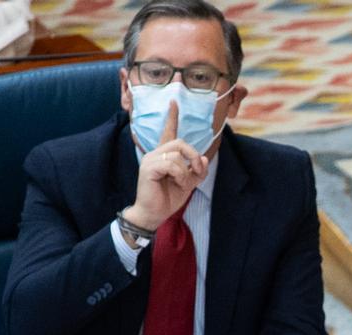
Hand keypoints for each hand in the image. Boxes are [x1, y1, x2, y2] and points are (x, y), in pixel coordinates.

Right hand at [124, 102, 208, 230]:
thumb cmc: (168, 198)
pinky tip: (177, 184)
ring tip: (182, 184)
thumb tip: (202, 157)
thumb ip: (197, 170)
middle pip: (180, 142)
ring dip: (186, 173)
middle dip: (193, 156)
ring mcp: (150, 159)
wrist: (154, 213)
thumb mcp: (189, 183)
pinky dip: (180, 176)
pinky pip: (172, 164)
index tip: (174, 102)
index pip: (168, 132)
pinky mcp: (149, 168)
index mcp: (164, 155)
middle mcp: (155, 154)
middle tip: (197, 171)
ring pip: (178, 155)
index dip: (172, 117)